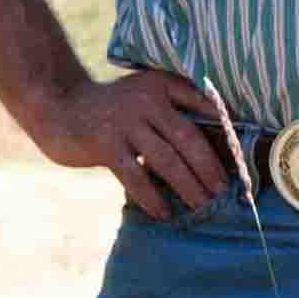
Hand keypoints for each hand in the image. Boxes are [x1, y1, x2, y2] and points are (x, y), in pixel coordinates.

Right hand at [31, 69, 227, 217]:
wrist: (58, 105)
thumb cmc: (110, 108)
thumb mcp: (144, 95)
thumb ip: (171, 110)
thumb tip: (207, 148)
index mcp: (162, 85)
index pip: (202, 106)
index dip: (223, 131)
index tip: (240, 156)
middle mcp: (147, 101)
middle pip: (188, 139)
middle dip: (209, 168)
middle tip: (223, 190)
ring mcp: (125, 123)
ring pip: (166, 160)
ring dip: (187, 185)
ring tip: (201, 204)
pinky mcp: (105, 145)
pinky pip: (135, 176)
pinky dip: (152, 196)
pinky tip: (163, 212)